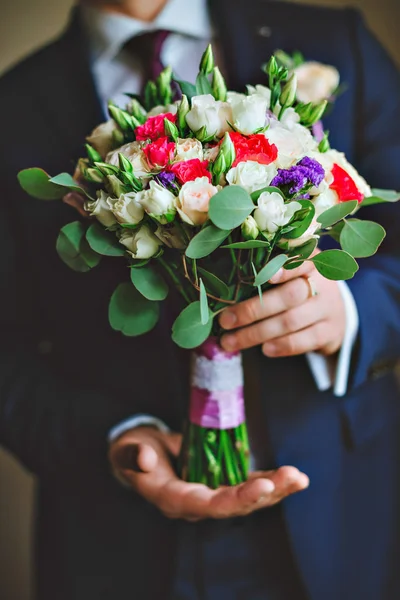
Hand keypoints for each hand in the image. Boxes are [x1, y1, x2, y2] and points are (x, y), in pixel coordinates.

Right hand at [108, 427, 308, 521]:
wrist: (141, 455)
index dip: (236, 498)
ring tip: (299, 478)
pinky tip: (293, 477)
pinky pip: (249, 485)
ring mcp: (212, 494)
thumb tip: (144, 460)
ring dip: (276, 489)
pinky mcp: (221, 482)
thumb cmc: (133, 452)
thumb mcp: (127, 451)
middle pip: (236, 505)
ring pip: (248, 498)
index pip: (208, 504)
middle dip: (266, 493)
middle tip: (292, 478)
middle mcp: (198, 503)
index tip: (261, 486)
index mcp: (175, 499)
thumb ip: (133, 456)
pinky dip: (271, 481)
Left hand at [219, 257, 345, 356]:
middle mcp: (322, 284)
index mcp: (310, 263)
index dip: (285, 268)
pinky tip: (264, 349)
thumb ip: (270, 269)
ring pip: (291, 321)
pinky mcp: (329, 332)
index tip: (266, 276)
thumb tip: (230, 273)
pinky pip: (303, 341)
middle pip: (288, 295)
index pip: (300, 261)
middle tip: (225, 320)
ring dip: (257, 333)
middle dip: (253, 309)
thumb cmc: (302, 288)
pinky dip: (281, 346)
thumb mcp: (293, 273)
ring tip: (231, 341)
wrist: (336, 315)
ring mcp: (328, 309)